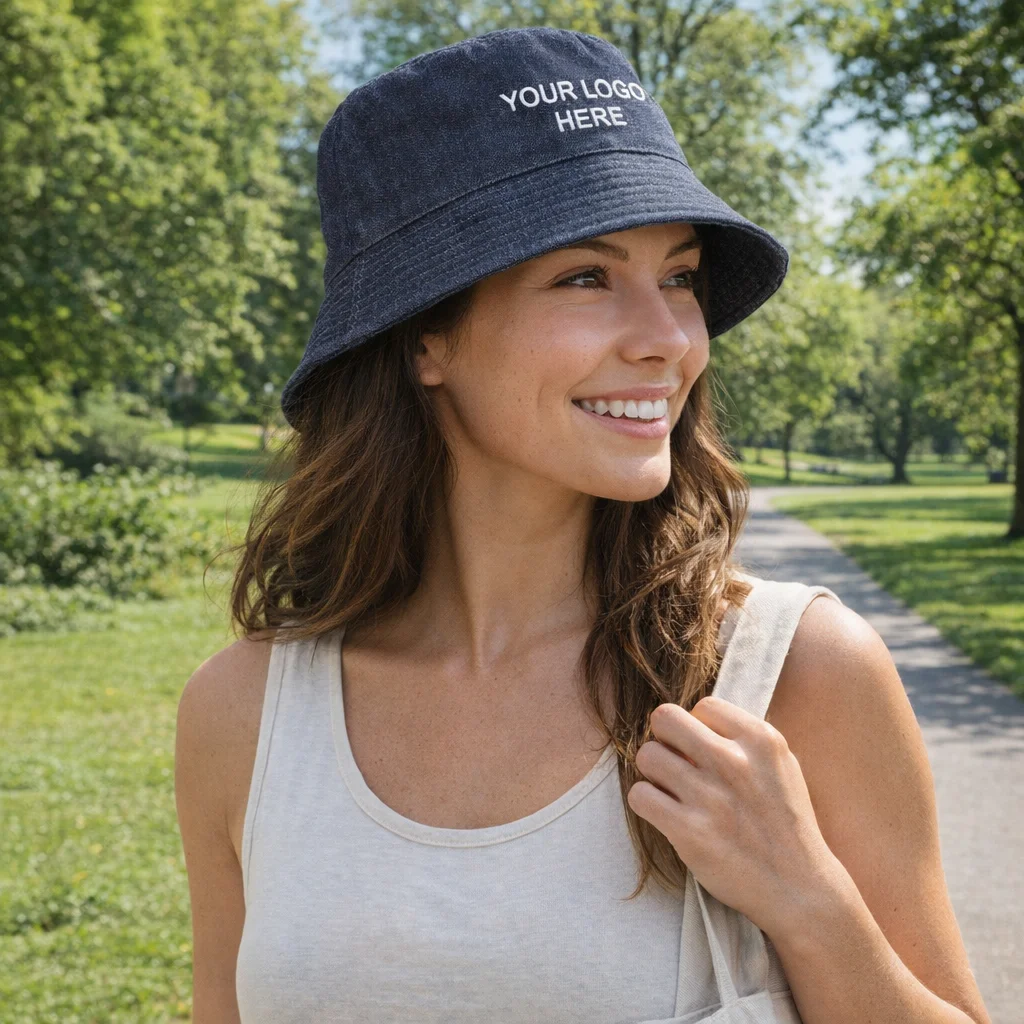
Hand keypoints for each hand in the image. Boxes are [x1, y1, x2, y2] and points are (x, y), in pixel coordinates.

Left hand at [626, 696, 841, 936]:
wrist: (800, 890)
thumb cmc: (784, 825)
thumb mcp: (781, 766)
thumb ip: (743, 738)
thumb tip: (693, 720)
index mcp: (761, 740)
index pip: (703, 705)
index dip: (698, 728)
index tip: (703, 751)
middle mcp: (734, 762)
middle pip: (665, 719)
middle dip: (665, 739)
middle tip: (676, 763)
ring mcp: (711, 797)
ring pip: (647, 756)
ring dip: (654, 773)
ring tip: (672, 791)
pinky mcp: (690, 831)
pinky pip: (639, 795)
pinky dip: (646, 803)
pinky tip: (665, 813)